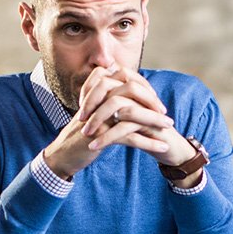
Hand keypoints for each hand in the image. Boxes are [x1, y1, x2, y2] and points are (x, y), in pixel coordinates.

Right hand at [41, 66, 173, 178]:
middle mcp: (97, 99)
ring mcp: (98, 115)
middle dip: (152, 102)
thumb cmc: (83, 135)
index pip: (127, 79)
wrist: (64, 154)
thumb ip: (112, 102)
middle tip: (166, 115)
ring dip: (154, 121)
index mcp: (97, 90)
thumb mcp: (98, 114)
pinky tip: (162, 147)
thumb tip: (136, 96)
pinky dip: (149, 142)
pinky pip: (129, 136)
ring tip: (169, 129)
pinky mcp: (100, 135)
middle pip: (131, 90)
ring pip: (131, 112)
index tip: (157, 103)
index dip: (145, 89)